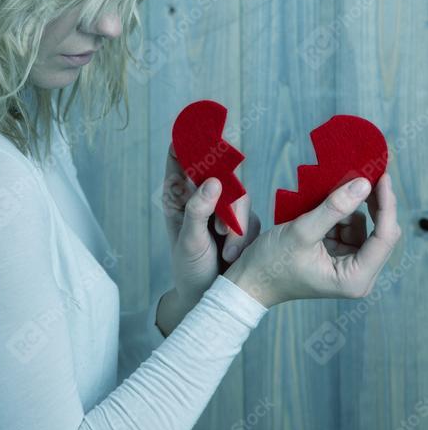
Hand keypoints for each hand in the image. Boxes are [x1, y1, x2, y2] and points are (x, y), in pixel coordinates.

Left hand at [161, 142, 260, 308]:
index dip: (185, 144)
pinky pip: (250, 219)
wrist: (210, 298)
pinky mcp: (242, 225)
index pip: (179, 162)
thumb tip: (213, 180)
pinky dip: (242, 237)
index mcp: (179, 198)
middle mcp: (201, 199)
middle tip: (220, 206)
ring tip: (225, 247)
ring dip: (234, 223)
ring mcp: (223, 211)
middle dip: (223, 189)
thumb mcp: (188, 240)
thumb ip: (198, 210)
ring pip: (239, 197)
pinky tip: (232, 254)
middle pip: (217, 173)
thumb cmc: (189, 268)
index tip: (193, 130)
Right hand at [224, 172, 401, 307]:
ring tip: (328, 195)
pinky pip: (347, 228)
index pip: (385, 238)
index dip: (386, 205)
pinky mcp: (338, 256)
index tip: (382, 176)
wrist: (249, 280)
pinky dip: (338, 214)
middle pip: (379, 232)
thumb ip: (334, 208)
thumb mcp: (302, 232)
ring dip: (348, 208)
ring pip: (362, 226)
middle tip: (364, 172)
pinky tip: (323, 206)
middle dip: (369, 204)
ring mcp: (349, 265)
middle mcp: (359, 275)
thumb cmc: (272, 264)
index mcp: (355, 278)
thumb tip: (363, 184)